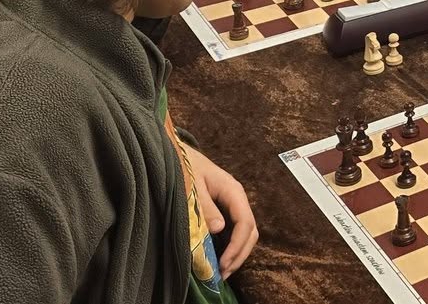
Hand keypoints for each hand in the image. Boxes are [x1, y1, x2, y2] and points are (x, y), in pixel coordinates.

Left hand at [184, 145, 257, 276]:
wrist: (176, 153)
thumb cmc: (184, 166)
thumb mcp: (192, 185)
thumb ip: (205, 206)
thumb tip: (219, 229)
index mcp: (233, 191)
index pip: (245, 222)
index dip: (237, 245)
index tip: (223, 263)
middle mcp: (237, 198)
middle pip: (250, 231)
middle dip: (240, 254)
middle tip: (223, 273)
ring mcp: (232, 204)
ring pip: (246, 232)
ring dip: (237, 253)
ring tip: (222, 271)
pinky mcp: (224, 209)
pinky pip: (235, 230)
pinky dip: (231, 247)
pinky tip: (220, 258)